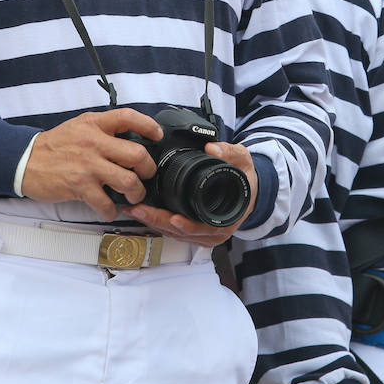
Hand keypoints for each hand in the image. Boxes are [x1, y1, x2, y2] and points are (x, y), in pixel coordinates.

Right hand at [20, 108, 160, 219]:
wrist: (24, 160)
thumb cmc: (53, 146)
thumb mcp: (79, 126)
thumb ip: (103, 129)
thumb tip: (128, 137)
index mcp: (94, 124)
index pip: (128, 117)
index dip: (148, 125)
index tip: (157, 135)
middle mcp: (94, 142)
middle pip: (137, 154)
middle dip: (148, 169)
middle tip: (146, 174)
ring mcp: (88, 165)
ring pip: (128, 181)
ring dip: (136, 192)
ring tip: (132, 195)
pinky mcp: (79, 186)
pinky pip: (106, 203)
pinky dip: (111, 210)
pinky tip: (109, 209)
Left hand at [123, 141, 258, 245]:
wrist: (248, 188)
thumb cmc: (245, 178)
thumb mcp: (243, 160)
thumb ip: (229, 152)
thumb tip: (212, 148)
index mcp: (228, 218)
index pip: (205, 227)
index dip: (188, 225)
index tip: (173, 218)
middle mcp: (215, 232)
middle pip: (183, 233)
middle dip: (158, 222)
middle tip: (139, 210)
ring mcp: (204, 235)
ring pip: (175, 235)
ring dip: (154, 224)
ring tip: (135, 210)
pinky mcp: (195, 234)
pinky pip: (174, 234)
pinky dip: (159, 224)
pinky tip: (144, 214)